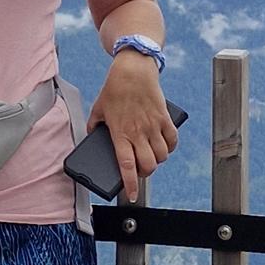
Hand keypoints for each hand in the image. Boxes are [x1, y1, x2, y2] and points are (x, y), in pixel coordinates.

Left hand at [87, 52, 178, 200]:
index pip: (126, 165)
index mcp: (120, 133)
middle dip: (145, 174)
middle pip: (148, 165)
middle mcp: (138, 132)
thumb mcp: (98, 109)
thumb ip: (95, 125)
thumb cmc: (114, 88)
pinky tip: (164, 146)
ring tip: (150, 156)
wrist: (133, 70)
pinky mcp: (164, 118)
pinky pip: (172, 140)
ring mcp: (153, 125)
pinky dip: (170, 147)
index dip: (130, 184)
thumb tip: (92, 136)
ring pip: (162, 156)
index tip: (132, 195)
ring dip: (157, 161)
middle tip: (140, 171)